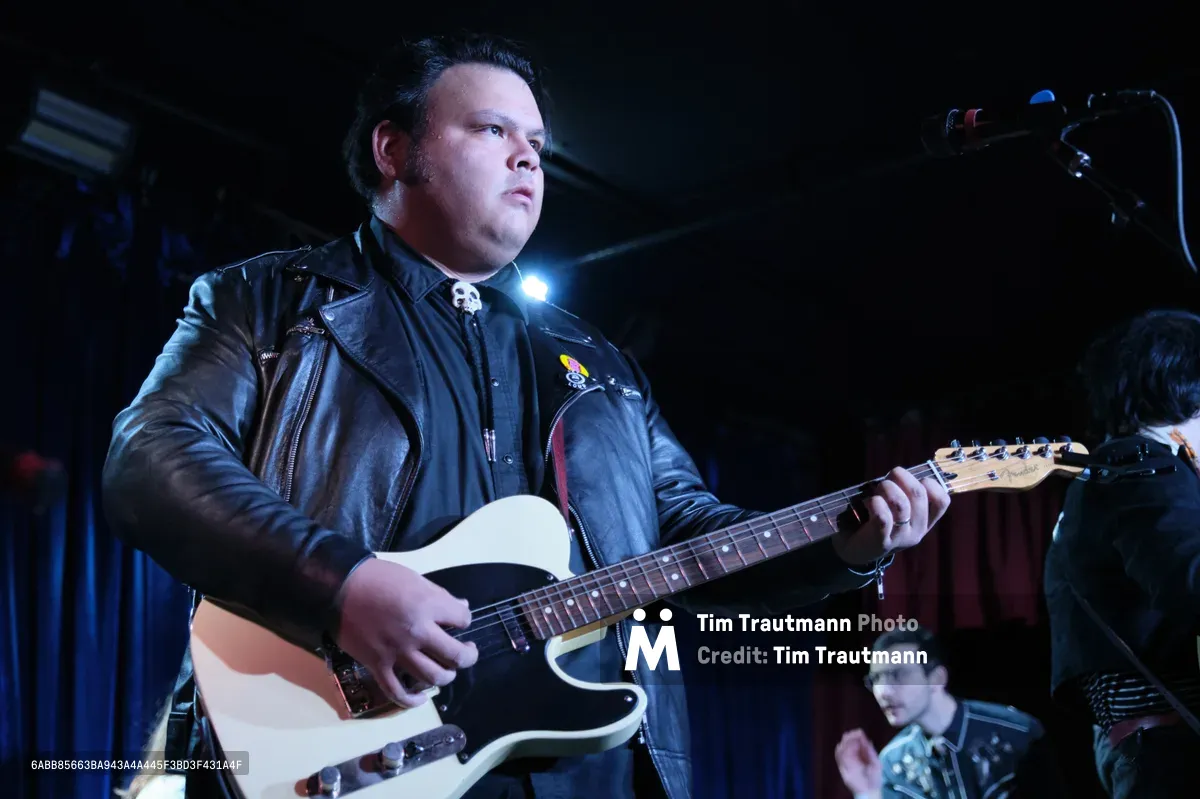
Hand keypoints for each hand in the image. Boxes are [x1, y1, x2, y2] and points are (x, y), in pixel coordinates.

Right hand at [335, 558, 477, 707]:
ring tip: (447, 669)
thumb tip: (462, 607)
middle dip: (468, 655)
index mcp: (428, 606)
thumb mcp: (416, 579)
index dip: (464, 620)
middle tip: (467, 652)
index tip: (458, 620)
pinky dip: (412, 700)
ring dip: (446, 676)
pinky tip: (421, 698)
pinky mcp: (377, 666)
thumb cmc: (379, 578)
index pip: (463, 620)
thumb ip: (440, 596)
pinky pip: (397, 692)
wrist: (339, 588)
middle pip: (455, 656)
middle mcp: (417, 633)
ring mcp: (397, 653)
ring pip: (433, 677)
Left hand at [831, 466, 949, 564]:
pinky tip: (868, 503)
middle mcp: (917, 531)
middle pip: (919, 494)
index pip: (942, 500)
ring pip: (901, 503)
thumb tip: (900, 473)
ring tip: (876, 492)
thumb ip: (904, 493)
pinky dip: (874, 503)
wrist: (854, 552)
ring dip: (886, 488)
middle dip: (901, 477)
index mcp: (925, 522)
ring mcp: (900, 538)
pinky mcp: (881, 541)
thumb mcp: (897, 509)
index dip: (929, 483)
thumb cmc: (877, 521)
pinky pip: (883, 517)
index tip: (910, 481)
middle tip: (886, 481)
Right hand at [835, 728, 882, 795]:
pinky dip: (841, 751)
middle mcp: (852, 755)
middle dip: (849, 737)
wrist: (870, 790)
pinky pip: (839, 757)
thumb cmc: (875, 777)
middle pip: (846, 742)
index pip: (855, 741)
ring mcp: (847, 761)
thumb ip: (870, 751)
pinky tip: (846, 747)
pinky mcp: (843, 767)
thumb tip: (866, 739)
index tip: (859, 731)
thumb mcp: (876, 762)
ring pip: (841, 747)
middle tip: (853, 734)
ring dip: (845, 742)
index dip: (856, 735)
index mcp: (860, 753)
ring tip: (851, 740)